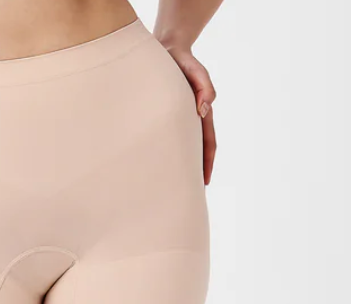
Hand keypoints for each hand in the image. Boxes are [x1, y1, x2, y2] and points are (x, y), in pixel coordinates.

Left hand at [166, 47, 216, 184]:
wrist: (167, 51)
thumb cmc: (183, 62)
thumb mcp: (196, 70)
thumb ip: (204, 86)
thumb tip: (204, 110)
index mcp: (200, 114)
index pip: (207, 143)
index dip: (207, 163)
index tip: (204, 181)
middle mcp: (190, 120)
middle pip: (195, 152)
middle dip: (193, 172)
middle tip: (187, 194)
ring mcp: (177, 120)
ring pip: (180, 148)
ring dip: (178, 166)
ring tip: (171, 186)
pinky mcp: (163, 116)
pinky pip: (165, 139)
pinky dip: (164, 153)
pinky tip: (155, 165)